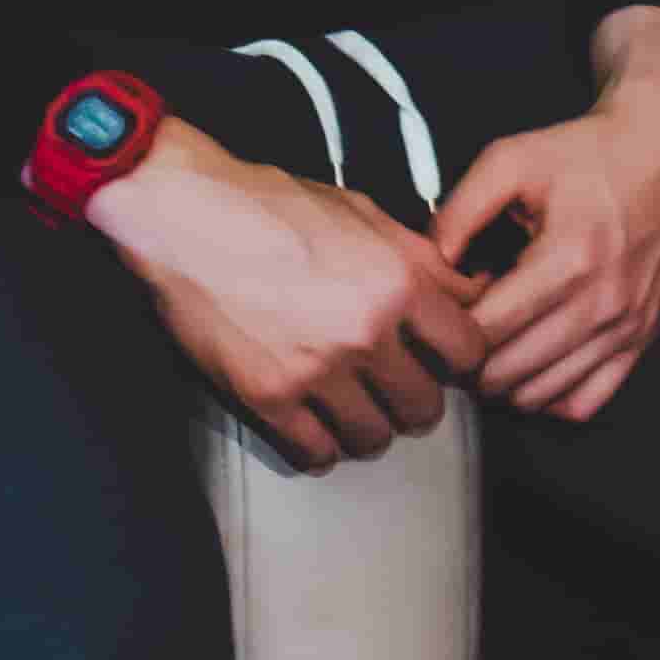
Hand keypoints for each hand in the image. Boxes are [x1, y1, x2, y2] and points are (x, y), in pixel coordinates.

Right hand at [91, 120, 492, 468]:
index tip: (444, 362)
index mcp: (398, 281)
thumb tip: (470, 292)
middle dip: (415, 401)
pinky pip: (316, 453)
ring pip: (374, 439)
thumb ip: (423, 259)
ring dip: (369, 428)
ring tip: (355, 408)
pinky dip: (321, 446)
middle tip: (397, 389)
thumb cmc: (274, 207)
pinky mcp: (268, 396)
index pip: (467, 351)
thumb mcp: (367, 214)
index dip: (460, 361)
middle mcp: (365, 331)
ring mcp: (316, 369)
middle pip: (424, 407)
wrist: (189, 215)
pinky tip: (315, 424)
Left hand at [446, 12, 659, 424]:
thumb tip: (429, 268)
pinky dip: (549, 395)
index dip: (448, 328)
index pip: (486, 332)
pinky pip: (584, 402)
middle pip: (507, 373)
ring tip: (493, 343)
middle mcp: (603, 302)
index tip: (441, 308)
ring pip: (540, 396)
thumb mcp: (512, 159)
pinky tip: (533, 362)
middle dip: (468, 360)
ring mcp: (626, 326)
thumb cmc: (589, 153)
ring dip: (504, 381)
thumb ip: (458, 211)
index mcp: (569, 258)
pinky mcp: (642, 337)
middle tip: (458, 329)